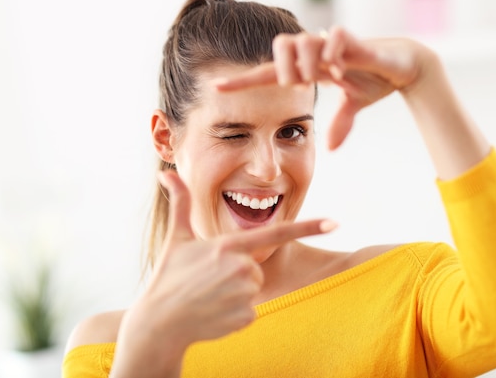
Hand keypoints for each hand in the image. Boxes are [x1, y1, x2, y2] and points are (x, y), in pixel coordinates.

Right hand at [110, 171, 335, 377]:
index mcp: (229, 246)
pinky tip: (214, 312)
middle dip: (238, 271)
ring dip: (237, 291)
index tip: (335, 222)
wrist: (160, 323)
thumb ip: (180, 202)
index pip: (276, 232)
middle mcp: (242, 268)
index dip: (308, 226)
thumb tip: (167, 171)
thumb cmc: (168, 277)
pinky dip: (236, 312)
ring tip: (210, 295)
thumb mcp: (177, 238)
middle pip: (257, 265)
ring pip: (255, 287)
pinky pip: (251, 310)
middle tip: (210, 279)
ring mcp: (246, 294)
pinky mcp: (247, 317)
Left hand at [215, 26, 437, 150]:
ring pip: (301, 41)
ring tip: (325, 76)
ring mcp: (332, 44)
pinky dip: (333, 55)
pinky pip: (332, 38)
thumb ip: (340, 123)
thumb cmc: (374, 81)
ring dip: (308, 64)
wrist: (404, 66)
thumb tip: (332, 147)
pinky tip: (341, 70)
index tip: (215, 88)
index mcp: (308, 69)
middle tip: (301, 84)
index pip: (267, 74)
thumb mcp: (353, 106)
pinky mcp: (353, 39)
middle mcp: (315, 54)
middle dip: (285, 70)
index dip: (242, 81)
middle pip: (279, 48)